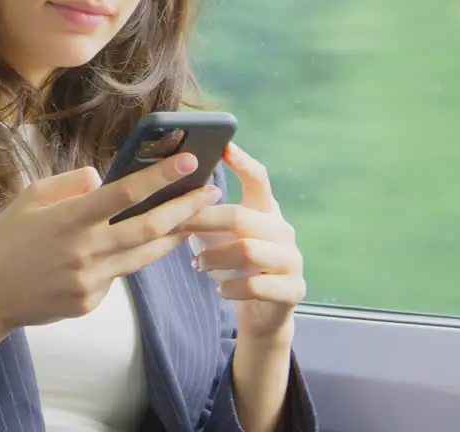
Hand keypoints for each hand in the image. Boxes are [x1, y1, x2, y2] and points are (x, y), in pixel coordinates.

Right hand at [0, 152, 222, 351]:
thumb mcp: (30, 198)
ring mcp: (89, 281)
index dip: (160, 177)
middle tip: (211, 192)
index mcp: (68, 219)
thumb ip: (71, 183)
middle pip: (148, 228)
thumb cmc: (6, 240)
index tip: (190, 161)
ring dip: (173, 236)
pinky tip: (129, 248)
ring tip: (194, 218)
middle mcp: (83, 251)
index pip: (124, 194)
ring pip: (144, 256)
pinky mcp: (90, 302)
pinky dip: (127, 259)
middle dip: (186, 209)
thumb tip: (103, 178)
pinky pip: (118, 276)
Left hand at [180, 143, 303, 341]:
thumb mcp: (221, 236)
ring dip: (214, 258)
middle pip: (241, 216)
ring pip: (247, 251)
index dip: (242, 162)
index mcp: (266, 211)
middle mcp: (283, 230)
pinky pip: (255, 285)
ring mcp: (291, 259)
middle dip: (204, 221)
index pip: (258, 178)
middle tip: (176, 227)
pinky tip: (221, 290)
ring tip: (197, 264)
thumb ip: (207, 215)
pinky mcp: (292, 289)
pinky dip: (231, 288)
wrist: (262, 312)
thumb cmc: (234, 266)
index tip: (223, 146)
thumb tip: (166, 194)